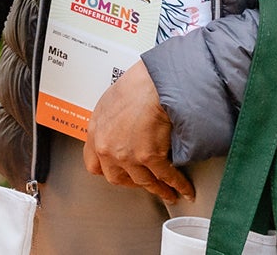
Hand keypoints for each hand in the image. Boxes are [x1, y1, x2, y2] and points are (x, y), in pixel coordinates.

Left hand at [84, 62, 192, 204]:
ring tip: (168, 193)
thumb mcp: (111, 101)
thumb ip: (111, 122)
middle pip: (116, 177)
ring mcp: (127, 155)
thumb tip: (122, 129)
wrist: (153, 83)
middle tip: (144, 183)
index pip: (94, 164)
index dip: (108, 170)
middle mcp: (108, 147)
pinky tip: (183, 189)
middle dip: (132, 182)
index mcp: (96, 132)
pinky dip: (177, 185)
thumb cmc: (136, 84)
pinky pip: (165, 176)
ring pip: (143, 181)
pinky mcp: (149, 156)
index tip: (118, 173)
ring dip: (158, 189)